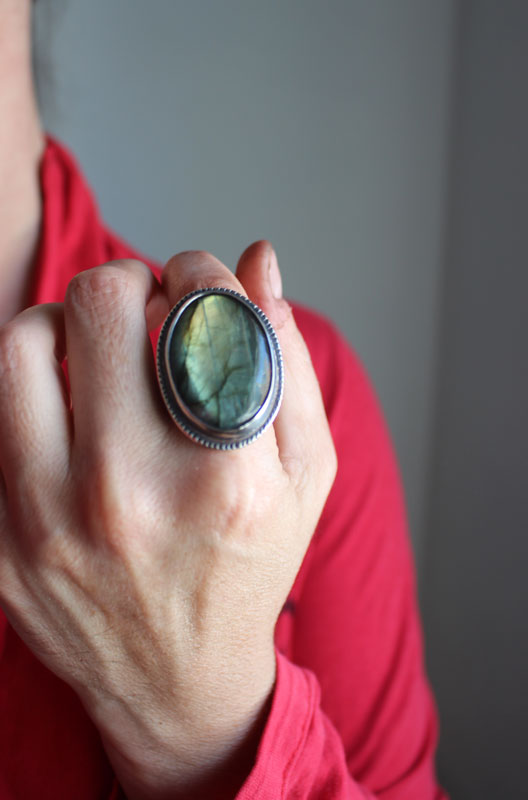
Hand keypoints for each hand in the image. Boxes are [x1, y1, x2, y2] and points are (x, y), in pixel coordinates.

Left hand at [0, 241, 336, 797]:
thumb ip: (286, 360)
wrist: (178, 682)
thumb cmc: (250, 566)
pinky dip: (32, 384)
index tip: (199, 281)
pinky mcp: (0, 542)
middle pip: (100, 303)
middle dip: (129, 279)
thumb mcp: (305, 474)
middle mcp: (131, 497)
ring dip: (65, 320)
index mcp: (226, 481)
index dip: (201, 270)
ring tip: (95, 344)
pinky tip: (66, 402)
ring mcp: (50, 522)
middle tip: (145, 302)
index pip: (201, 312)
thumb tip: (257, 260)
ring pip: (24, 342)